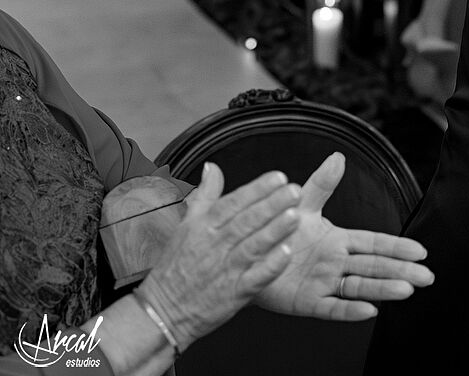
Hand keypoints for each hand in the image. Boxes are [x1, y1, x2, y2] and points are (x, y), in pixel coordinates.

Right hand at [136, 164, 302, 349]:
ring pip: (252, 246)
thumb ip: (204, 196)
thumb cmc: (175, 267)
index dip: (257, 189)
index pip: (233, 203)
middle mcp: (214, 246)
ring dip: (274, 231)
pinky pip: (255, 278)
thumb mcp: (185, 226)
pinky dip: (270, 266)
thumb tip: (212, 167)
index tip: (278, 177)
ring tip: (296, 216)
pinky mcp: (234, 294)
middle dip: (271, 205)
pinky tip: (287, 253)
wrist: (162, 311)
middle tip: (294, 191)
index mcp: (204, 228)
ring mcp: (225, 271)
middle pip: (245, 222)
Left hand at [254, 153, 433, 321]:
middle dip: (402, 270)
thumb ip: (321, 185)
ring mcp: (323, 283)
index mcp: (337, 240)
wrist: (242, 257)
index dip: (397, 246)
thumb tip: (338, 158)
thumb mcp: (299, 205)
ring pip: (360, 287)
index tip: (420, 251)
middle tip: (427, 276)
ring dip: (383, 289)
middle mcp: (335, 263)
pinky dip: (350, 310)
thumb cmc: (272, 232)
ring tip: (406, 290)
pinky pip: (331, 307)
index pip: (375, 242)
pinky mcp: (307, 302)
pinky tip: (369, 311)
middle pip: (375, 266)